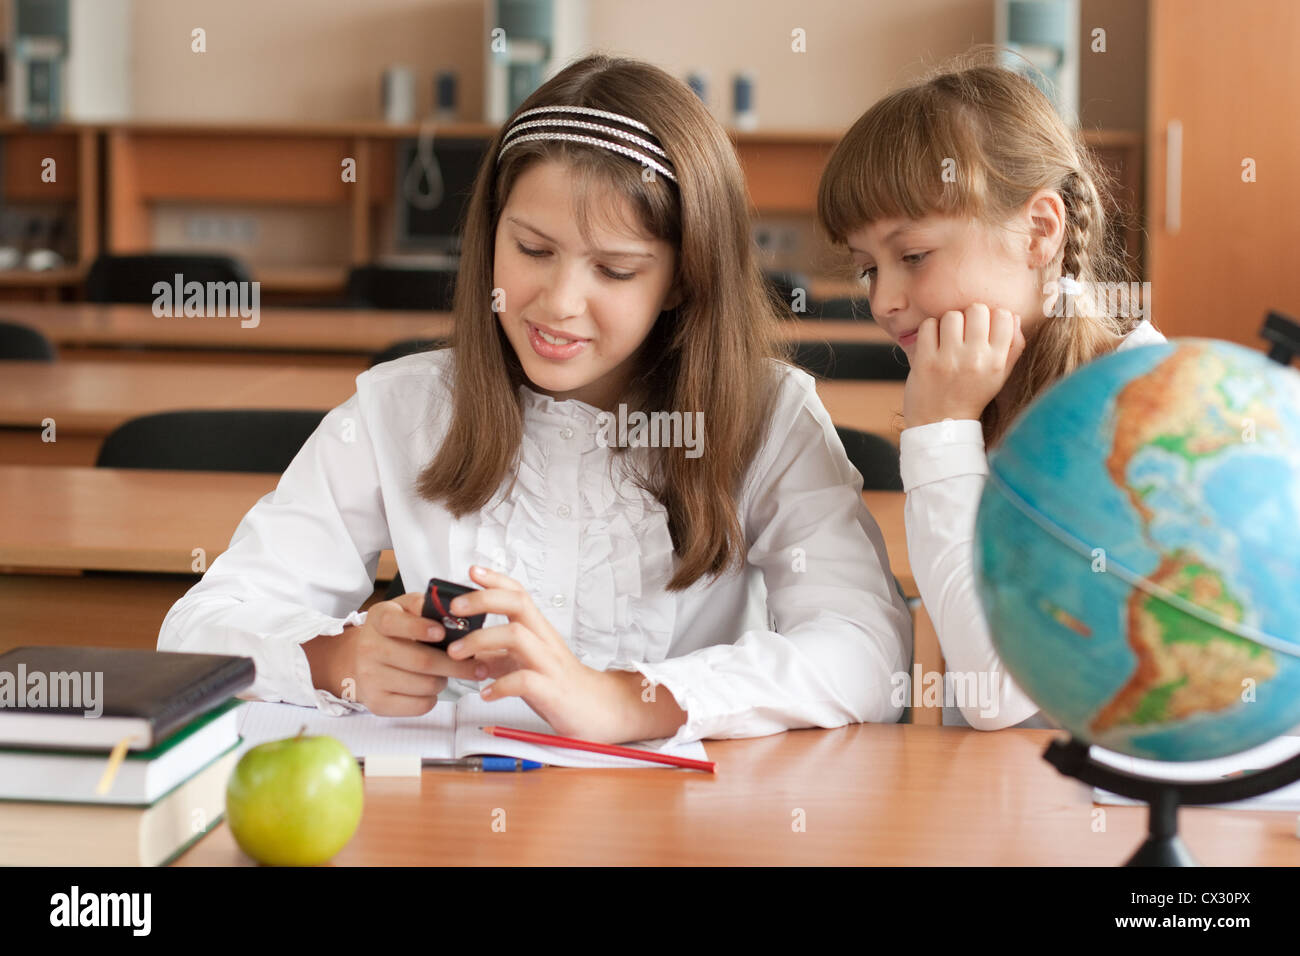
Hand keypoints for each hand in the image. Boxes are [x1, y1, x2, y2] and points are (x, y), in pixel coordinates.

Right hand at [313, 592, 480, 716]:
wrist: (357, 660)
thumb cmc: (392, 632)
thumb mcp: (403, 609)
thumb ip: (426, 606)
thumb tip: (455, 613)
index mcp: (379, 619)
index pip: (397, 623)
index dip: (421, 628)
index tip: (442, 633)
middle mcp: (370, 648)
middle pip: (422, 661)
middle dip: (457, 665)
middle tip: (477, 667)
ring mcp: (371, 678)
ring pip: (425, 685)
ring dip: (444, 680)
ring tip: (446, 673)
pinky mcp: (377, 703)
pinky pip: (419, 705)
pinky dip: (433, 697)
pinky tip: (429, 687)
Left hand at [442, 565, 640, 742]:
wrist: (598, 711)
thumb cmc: (560, 686)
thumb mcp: (525, 665)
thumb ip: (499, 656)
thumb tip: (469, 651)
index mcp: (539, 631)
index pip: (518, 594)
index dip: (495, 580)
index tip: (472, 571)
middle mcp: (545, 641)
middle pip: (517, 604)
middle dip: (483, 600)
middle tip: (454, 609)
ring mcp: (550, 664)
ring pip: (516, 637)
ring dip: (480, 641)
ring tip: (456, 654)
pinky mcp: (552, 691)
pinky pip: (524, 681)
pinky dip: (499, 685)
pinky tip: (485, 693)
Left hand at [902, 303, 1025, 427]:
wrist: (941, 423)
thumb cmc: (971, 395)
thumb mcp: (999, 376)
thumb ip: (1013, 347)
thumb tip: (1015, 316)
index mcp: (996, 362)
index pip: (1005, 316)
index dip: (993, 317)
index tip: (984, 329)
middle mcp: (975, 359)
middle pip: (977, 309)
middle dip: (970, 316)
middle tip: (964, 332)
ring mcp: (949, 359)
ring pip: (952, 315)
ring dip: (948, 323)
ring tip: (948, 339)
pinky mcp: (925, 360)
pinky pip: (929, 325)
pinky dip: (930, 330)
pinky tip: (933, 343)